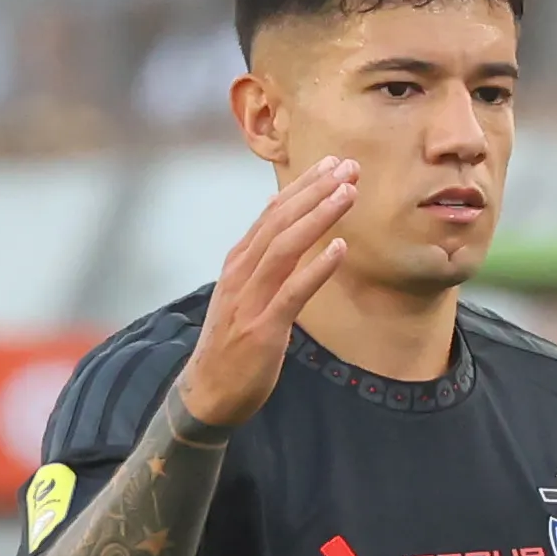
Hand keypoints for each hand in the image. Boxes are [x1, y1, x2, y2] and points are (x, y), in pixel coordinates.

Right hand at [177, 157, 357, 431]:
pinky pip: (293, 292)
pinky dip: (317, 268)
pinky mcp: (263, 329)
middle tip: (349, 166)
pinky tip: (340, 249)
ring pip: (285, 247)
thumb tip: (281, 222)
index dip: (304, 186)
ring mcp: (250, 300)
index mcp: (238, 262)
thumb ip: (261, 260)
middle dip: (316, 190)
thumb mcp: (243, 293)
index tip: (333, 163)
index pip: (273, 213)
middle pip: (280, 221)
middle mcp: (241, 273)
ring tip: (348, 194)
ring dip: (318, 217)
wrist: (208, 392)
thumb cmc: (231, 342)